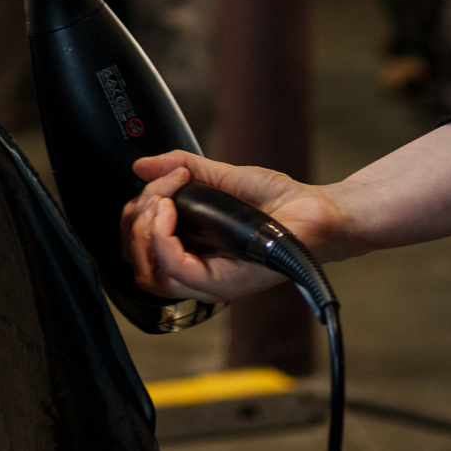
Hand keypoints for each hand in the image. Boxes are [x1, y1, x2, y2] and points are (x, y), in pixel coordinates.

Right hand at [119, 151, 360, 302]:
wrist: (316, 209)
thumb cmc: (278, 199)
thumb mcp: (221, 175)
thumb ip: (182, 168)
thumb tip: (141, 165)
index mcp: (191, 249)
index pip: (138, 248)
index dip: (134, 213)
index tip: (158, 178)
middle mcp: (196, 269)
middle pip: (136, 263)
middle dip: (134, 220)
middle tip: (160, 192)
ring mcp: (209, 280)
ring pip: (150, 272)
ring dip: (145, 230)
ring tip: (164, 201)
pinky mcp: (224, 284)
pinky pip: (175, 271)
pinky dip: (161, 238)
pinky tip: (170, 210)